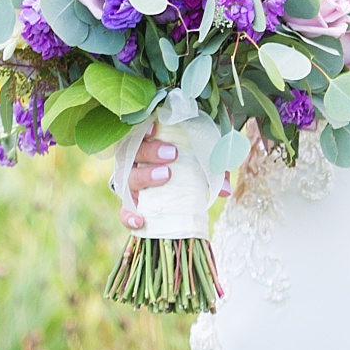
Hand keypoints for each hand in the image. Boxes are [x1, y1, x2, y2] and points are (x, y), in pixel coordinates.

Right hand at [118, 127, 257, 229]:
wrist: (192, 174)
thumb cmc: (196, 156)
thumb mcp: (209, 152)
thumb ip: (217, 163)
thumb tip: (225, 191)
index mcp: (151, 139)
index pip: (139, 130)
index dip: (143, 128)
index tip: (157, 128)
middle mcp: (137, 159)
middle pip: (133, 152)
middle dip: (150, 151)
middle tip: (172, 154)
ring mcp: (134, 181)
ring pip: (127, 178)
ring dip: (144, 177)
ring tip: (165, 176)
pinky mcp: (133, 202)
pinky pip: (124, 210)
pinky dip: (129, 217)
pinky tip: (141, 221)